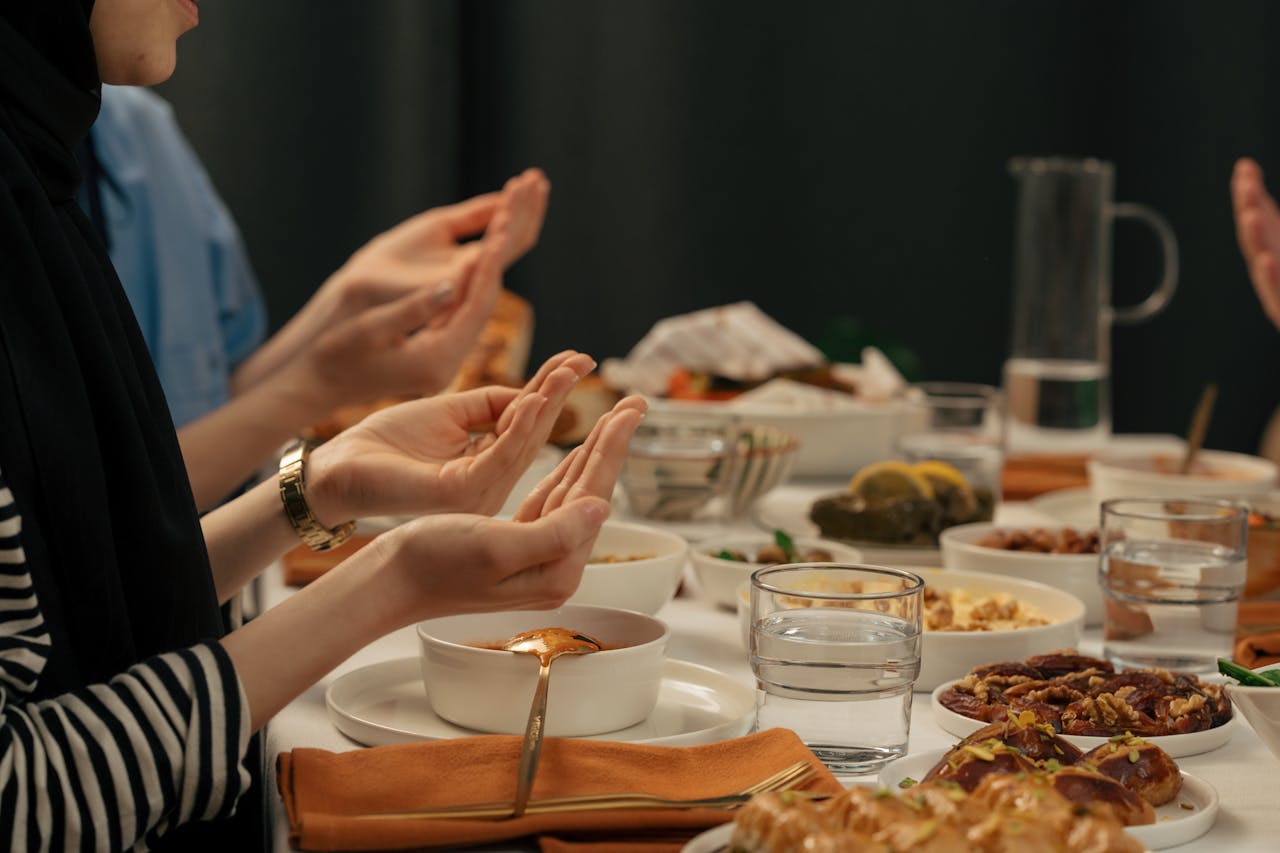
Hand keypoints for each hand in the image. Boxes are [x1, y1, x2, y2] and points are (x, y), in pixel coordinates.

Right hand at [231, 167, 550, 400]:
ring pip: (481, 305)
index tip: (501, 227)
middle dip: (500, 257)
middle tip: (516, 213)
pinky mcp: (441, 350)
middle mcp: (451, 362)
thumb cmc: (333, 357)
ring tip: (508, 220)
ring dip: (492, 264)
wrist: (316, 387)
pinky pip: (466, 309)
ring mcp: (448, 358)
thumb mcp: (368, 331)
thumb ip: (411, 310)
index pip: (476, 306)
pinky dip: (475, 278)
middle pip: (487, 303)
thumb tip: (451, 285)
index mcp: (438, 359)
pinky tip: (480, 250)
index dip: (489, 266)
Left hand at [306, 351, 594, 524]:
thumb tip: (531, 392)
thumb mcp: (448, 412)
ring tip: (565, 371)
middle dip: (560, 394)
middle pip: (535, 433)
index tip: (578, 358)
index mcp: (488, 466)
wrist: (339, 467)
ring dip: (546, 404)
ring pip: (523, 443)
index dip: (552, 390)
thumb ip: (490, 404)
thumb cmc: (385, 442)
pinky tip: (531, 399)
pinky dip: (518, 425)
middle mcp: (491, 483)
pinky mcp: (460, 492)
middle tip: (584, 359)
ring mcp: (478, 493)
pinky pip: (499, 454)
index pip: (529, 423)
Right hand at [375, 396, 646, 617]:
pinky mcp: (517, 546)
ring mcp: (537, 559)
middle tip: (638, 403)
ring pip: (574, 492)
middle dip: (613, 444)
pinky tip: (579, 453)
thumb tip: (603, 508)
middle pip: (591, 492)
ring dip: (594, 452)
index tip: (630, 410)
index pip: (593, 496)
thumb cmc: (432, 563)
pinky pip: (551, 501)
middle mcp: (554, 568)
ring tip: (617, 418)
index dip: (612, 448)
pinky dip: (566, 471)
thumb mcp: (495, 546)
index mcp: (556, 570)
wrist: (389, 582)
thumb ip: (553, 532)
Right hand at [1231, 157, 1279, 328]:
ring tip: (1250, 215)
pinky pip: (1278, 300)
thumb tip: (1257, 198)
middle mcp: (1278, 274)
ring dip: (1256, 240)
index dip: (1252, 194)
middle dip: (1250, 210)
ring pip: (1265, 266)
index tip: (1245, 168)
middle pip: (1259, 238)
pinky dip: (1272, 280)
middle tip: (1246, 182)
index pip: (1263, 221)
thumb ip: (1272, 225)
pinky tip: (1266, 261)